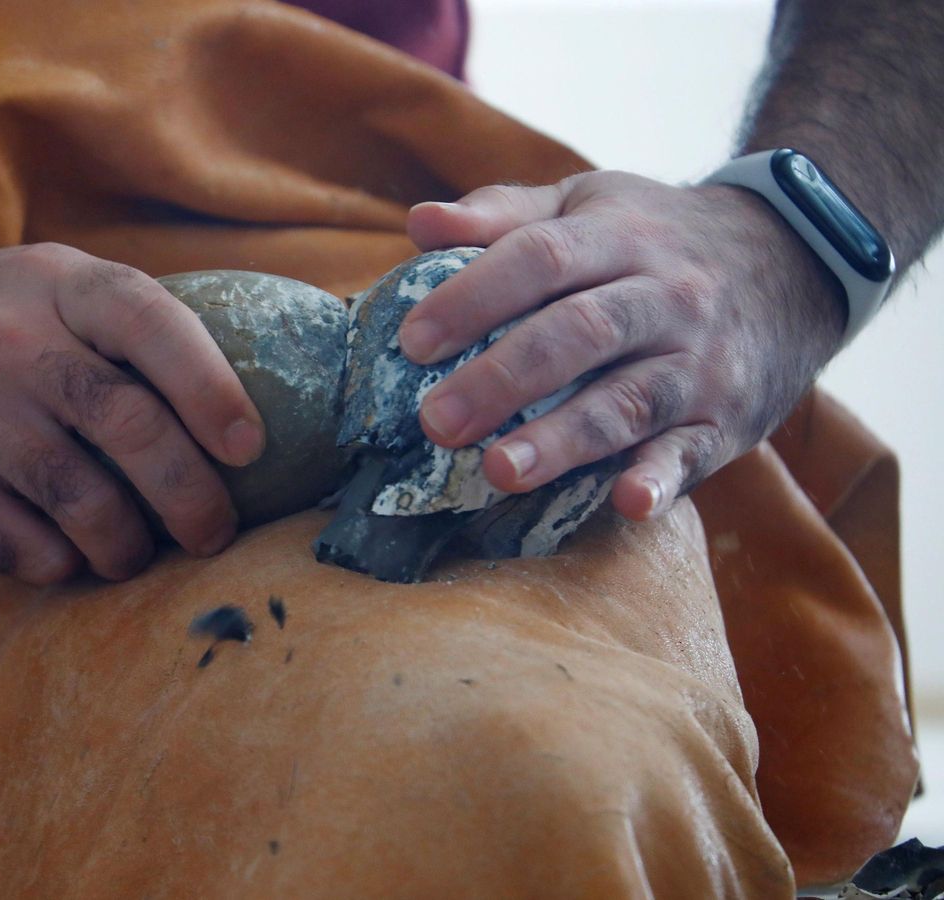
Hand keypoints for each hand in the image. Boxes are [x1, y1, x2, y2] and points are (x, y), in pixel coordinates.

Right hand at [0, 243, 265, 583]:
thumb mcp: (52, 288)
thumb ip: (133, 328)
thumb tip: (247, 415)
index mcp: (56, 283)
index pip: (148, 322)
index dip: (211, 387)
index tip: (248, 446)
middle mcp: (6, 339)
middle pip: (126, 423)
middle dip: (190, 494)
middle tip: (213, 531)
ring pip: (83, 500)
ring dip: (130, 545)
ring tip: (141, 552)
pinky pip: (27, 548)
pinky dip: (66, 564)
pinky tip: (72, 555)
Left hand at [397, 171, 845, 519]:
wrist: (797, 257)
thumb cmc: (655, 236)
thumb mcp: (588, 204)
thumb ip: (503, 215)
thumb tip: (419, 223)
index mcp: (619, 238)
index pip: (541, 259)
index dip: (474, 298)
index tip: (411, 342)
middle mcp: (665, 297)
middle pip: (579, 333)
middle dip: (503, 379)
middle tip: (436, 422)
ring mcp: (699, 361)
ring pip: (629, 399)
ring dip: (563, 438)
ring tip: (499, 471)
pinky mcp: (727, 420)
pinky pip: (693, 452)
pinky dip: (662, 479)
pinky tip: (627, 503)